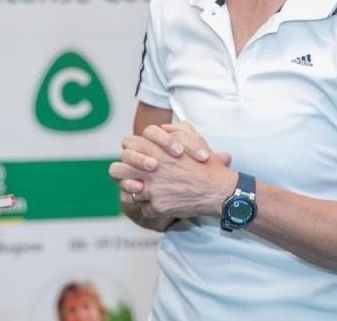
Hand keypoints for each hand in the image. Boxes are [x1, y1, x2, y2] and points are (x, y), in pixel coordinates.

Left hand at [109, 126, 235, 219]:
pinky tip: (162, 203)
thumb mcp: (193, 137)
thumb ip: (176, 129)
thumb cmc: (207, 164)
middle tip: (135, 175)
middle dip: (123, 172)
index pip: (127, 145)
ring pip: (127, 190)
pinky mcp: (158, 206)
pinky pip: (143, 208)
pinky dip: (151, 207)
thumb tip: (165, 128)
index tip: (142, 158)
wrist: (219, 190)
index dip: (132, 151)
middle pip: (117, 169)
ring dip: (136, 190)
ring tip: (147, 190)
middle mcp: (149, 169)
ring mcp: (152, 189)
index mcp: (154, 149)